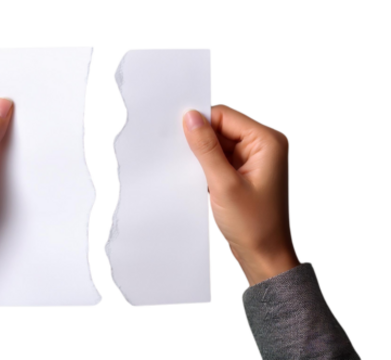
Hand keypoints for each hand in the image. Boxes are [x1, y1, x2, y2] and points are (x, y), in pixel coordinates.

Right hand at [183, 104, 296, 285]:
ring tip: (199, 176)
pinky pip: (222, 157)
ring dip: (204, 156)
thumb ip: (206, 148)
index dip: (200, 124)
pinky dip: (208, 166)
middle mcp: (266, 145)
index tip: (179, 137)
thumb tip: (190, 118)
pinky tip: (202, 181)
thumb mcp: (223, 184)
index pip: (225, 115)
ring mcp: (256, 158)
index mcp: (268, 141)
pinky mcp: (246, 171)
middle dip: (201, 141)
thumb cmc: (254, 225)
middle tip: (187, 161)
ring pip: (219, 143)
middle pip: (222, 127)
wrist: (264, 256)